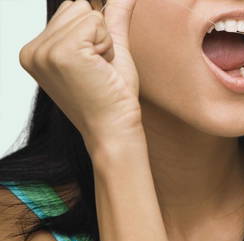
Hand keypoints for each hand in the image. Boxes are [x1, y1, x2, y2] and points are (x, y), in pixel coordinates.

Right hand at [19, 0, 139, 148]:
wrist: (114, 127)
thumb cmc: (112, 96)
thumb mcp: (110, 48)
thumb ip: (114, 16)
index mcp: (36, 51)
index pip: (70, 9)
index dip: (93, 35)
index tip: (93, 66)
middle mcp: (32, 50)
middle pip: (77, 5)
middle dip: (97, 34)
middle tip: (97, 69)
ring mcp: (44, 51)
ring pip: (87, 11)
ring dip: (103, 40)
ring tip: (98, 70)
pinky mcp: (61, 53)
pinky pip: (96, 22)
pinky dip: (107, 45)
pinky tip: (100, 70)